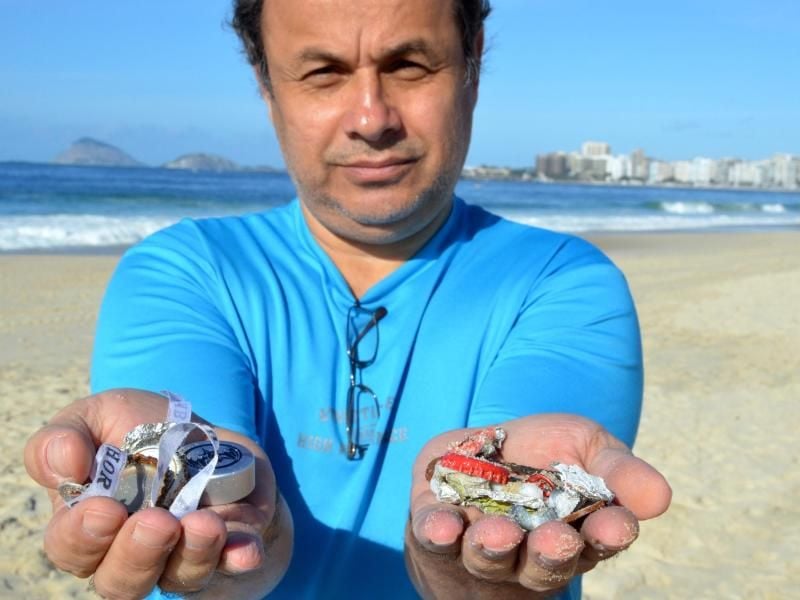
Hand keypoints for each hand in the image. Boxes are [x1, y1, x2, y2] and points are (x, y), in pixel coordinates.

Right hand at [24, 389, 291, 598]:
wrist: (203, 431)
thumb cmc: (138, 428)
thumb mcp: (96, 416)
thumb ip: (60, 438)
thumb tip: (66, 465)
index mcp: (88, 524)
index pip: (72, 548)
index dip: (84, 536)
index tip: (104, 509)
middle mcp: (132, 553)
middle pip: (122, 580)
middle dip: (139, 554)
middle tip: (157, 521)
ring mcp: (182, 555)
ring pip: (180, 577)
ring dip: (194, 555)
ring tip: (206, 523)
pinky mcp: (229, 546)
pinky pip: (234, 564)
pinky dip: (240, 557)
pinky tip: (248, 549)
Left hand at [406, 414, 670, 598]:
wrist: (475, 458)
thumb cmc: (542, 454)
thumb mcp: (586, 445)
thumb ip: (617, 469)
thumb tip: (659, 497)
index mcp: (577, 532)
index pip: (599, 540)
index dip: (609, 534)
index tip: (616, 524)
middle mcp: (530, 553)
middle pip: (545, 564)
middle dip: (550, 553)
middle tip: (556, 539)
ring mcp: (479, 546)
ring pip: (489, 558)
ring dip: (494, 548)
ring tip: (497, 534)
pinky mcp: (436, 532)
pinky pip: (435, 541)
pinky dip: (439, 534)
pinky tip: (443, 526)